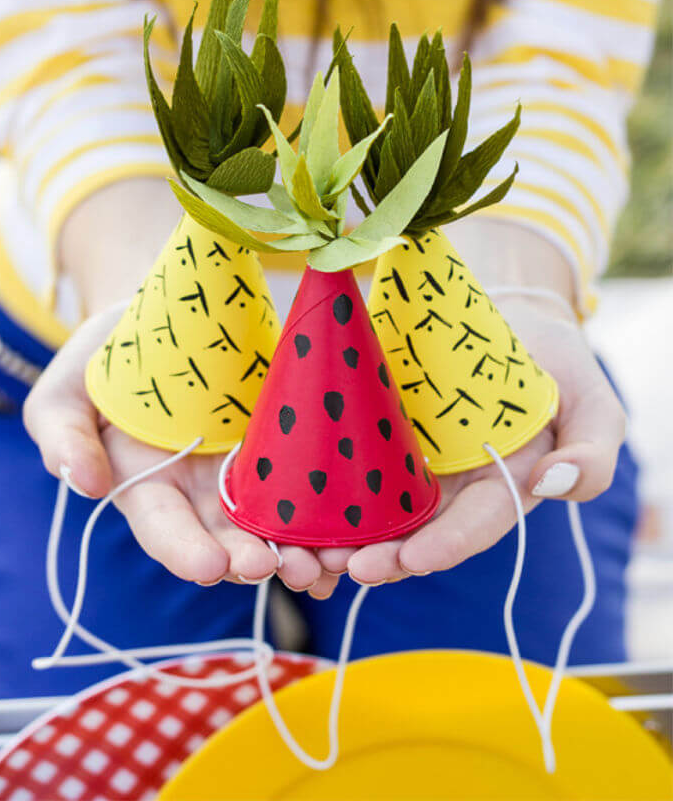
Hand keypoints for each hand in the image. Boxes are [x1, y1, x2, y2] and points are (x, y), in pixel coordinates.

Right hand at [23, 305, 338, 597]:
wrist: (167, 314)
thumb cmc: (106, 356)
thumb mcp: (66, 388)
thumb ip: (62, 433)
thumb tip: (81, 483)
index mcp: (148, 490)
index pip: (164, 530)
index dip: (185, 551)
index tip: (209, 566)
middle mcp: (201, 495)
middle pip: (229, 540)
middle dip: (254, 559)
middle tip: (282, 568)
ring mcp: (248, 474)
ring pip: (278, 525)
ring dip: (305, 549)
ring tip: (332, 560)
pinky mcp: (287, 447)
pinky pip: (313, 488)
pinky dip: (335, 513)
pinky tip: (361, 528)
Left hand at [319, 289, 625, 585]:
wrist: (509, 315)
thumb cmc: (557, 364)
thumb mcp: (593, 403)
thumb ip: (593, 453)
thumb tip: (552, 484)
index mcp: (500, 491)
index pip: (474, 528)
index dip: (443, 546)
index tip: (409, 558)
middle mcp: (451, 490)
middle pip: (411, 535)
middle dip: (374, 557)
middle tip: (336, 563)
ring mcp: (409, 464)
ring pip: (370, 514)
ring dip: (335, 537)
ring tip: (298, 549)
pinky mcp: (374, 435)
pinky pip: (345, 469)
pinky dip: (317, 491)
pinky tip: (285, 505)